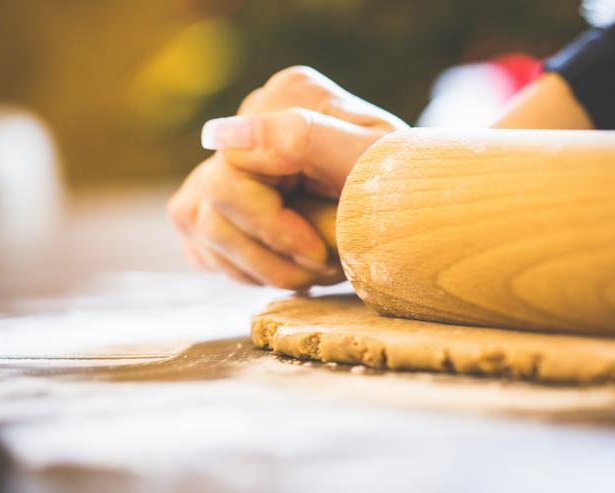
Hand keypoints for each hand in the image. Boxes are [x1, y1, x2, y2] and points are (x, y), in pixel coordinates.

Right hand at [168, 66, 407, 288]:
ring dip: (259, 268)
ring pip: (200, 227)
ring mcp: (234, 154)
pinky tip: (286, 265)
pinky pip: (203, 240)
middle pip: (209, 207)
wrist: (414, 205)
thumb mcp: (369, 162)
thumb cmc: (403, 185)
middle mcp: (254, 117)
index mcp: (288, 98)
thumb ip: (303, 138)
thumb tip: (220, 134)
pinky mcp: (225, 192)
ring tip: (312, 273)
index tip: (319, 254)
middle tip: (321, 269)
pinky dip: (245, 267)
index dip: (269, 227)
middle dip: (266, 254)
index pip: (230, 175)